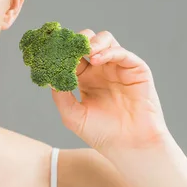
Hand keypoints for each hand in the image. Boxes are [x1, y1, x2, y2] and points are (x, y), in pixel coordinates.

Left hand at [51, 29, 169, 154]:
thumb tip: (49, 77)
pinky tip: (96, 59)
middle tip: (68, 45)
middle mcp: (101, 69)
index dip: (61, 50)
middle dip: (76, 40)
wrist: (129, 147)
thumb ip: (60, 96)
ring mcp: (118, 68)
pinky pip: (123, 53)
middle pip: (87, 42)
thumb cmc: (102, 134)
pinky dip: (109, 51)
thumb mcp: (73, 116)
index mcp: (85, 78)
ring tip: (85, 51)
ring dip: (93, 41)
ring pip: (106, 40)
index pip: (71, 55)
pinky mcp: (136, 71)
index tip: (50, 48)